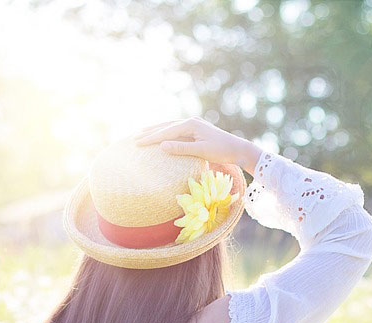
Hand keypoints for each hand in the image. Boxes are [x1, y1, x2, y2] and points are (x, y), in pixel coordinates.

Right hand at [132, 117, 261, 173]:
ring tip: (142, 134)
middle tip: (133, 138)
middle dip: (149, 132)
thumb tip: (162, 145)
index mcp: (191, 124)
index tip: (137, 143)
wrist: (238, 149)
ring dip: (156, 131)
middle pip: (165, 126)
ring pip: (170, 127)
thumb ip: (182, 148)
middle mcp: (191, 121)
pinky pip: (176, 131)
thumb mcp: (202, 151)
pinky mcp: (196, 130)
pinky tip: (160, 137)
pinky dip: (166, 133)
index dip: (151, 138)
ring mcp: (194, 125)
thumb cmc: (222, 151)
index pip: (166, 131)